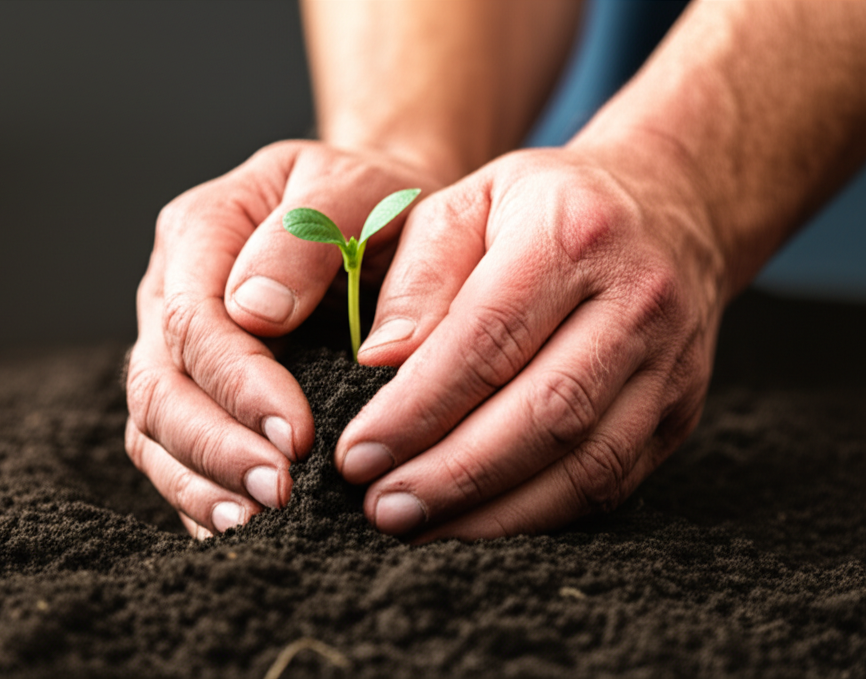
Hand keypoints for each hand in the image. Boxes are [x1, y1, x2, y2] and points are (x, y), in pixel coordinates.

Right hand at [125, 140, 444, 538]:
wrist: (381, 218)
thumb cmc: (371, 201)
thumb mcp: (351, 187)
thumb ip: (305, 234)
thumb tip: (254, 311)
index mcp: (201, 231)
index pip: (195, 320)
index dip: (239, 385)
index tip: (297, 434)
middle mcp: (171, 291)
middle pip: (161, 384)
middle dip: (216, 446)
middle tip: (279, 492)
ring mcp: (175, 345)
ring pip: (155, 426)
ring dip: (201, 482)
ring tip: (255, 523)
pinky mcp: (194, 390)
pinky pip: (173, 451)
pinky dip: (200, 493)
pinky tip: (239, 525)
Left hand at [337, 141, 725, 539]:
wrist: (670, 207)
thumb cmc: (544, 207)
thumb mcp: (468, 201)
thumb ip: (420, 276)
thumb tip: (379, 362)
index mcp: (573, 237)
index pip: (488, 340)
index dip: (419, 408)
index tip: (357, 454)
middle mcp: (636, 303)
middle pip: (545, 414)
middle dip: (454, 475)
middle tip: (381, 508)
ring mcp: (670, 365)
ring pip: (586, 465)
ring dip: (496, 513)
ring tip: (419, 528)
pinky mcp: (678, 412)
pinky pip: (611, 483)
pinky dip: (540, 515)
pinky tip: (479, 524)